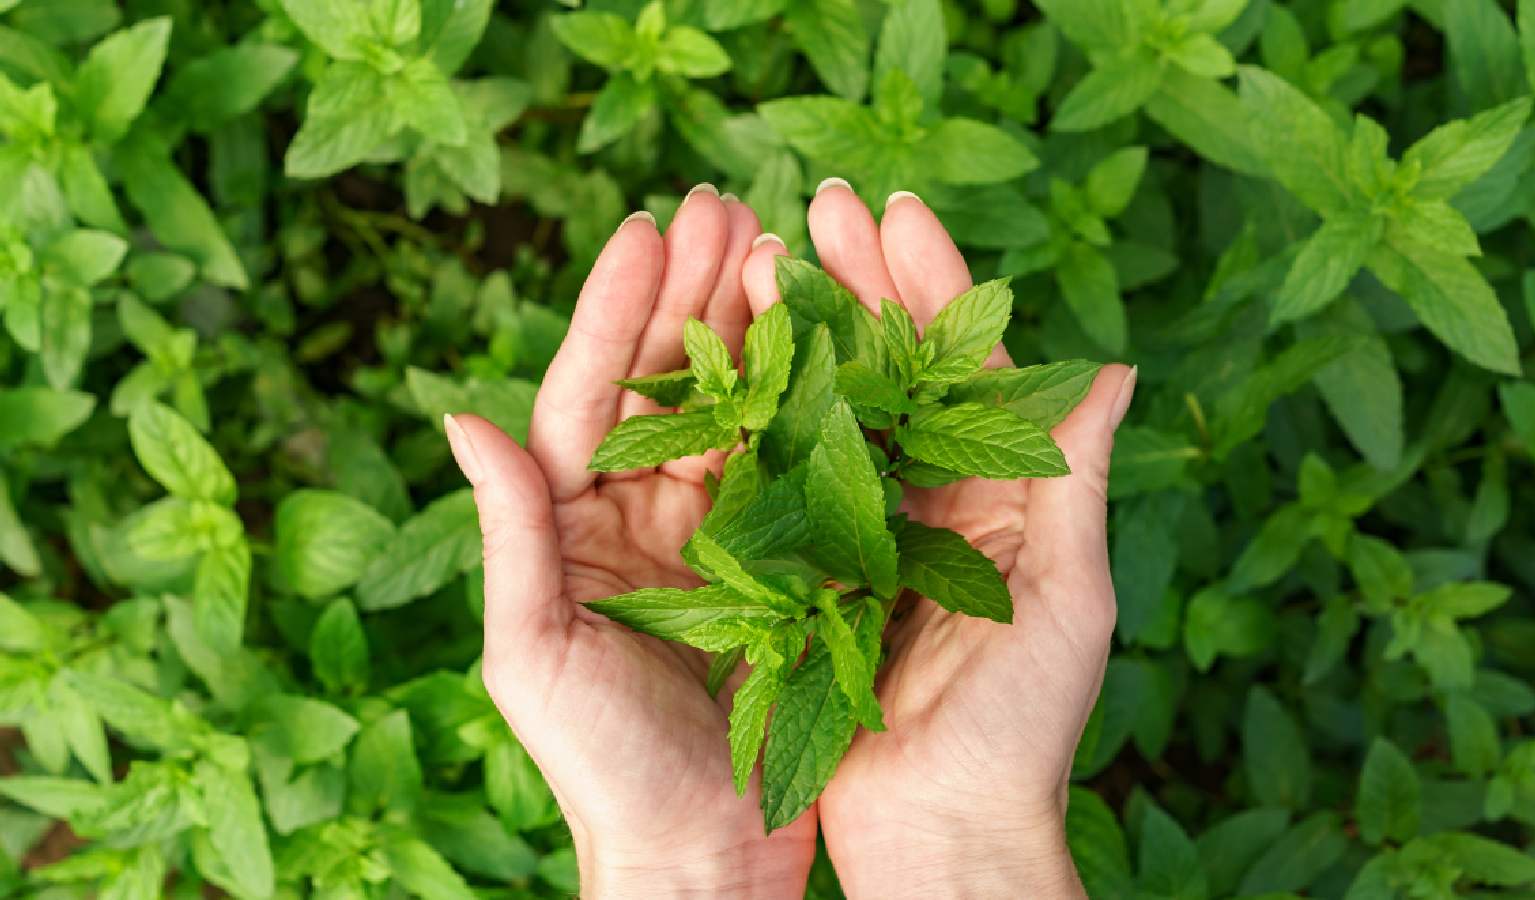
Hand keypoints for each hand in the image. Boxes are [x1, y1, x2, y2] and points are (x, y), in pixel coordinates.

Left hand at [444, 188, 815, 897]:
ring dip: (753, 327)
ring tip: (779, 245)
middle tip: (725, 203)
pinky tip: (830, 342)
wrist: (700, 855)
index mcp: (573, 527)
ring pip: (733, 409)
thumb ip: (511, 532)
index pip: (590, 395)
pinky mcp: (778, 564)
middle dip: (692, 292)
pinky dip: (807, 402)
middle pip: (665, 382)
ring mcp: (714, 535)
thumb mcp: (536, 652)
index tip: (649, 229)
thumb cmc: (602, 769)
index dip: (617, 310)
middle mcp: (640, 516)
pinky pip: (790, 467)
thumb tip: (463, 414)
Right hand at [740, 183, 1133, 897]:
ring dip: (807, 332)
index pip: (970, 367)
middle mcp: (936, 501)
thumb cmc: (1022, 730)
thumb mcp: (1066, 599)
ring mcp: (869, 533)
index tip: (895, 211)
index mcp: (1004, 496)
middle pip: (897, 369)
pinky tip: (733, 359)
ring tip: (766, 254)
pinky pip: (787, 481)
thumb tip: (1113, 367)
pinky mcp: (811, 573)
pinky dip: (764, 419)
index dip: (935, 285)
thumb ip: (1072, 481)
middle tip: (819, 204)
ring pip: (836, 409)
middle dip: (861, 283)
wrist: (940, 832)